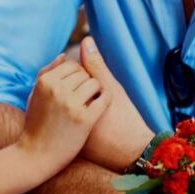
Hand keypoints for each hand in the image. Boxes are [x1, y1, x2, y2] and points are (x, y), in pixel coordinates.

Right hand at [16, 54, 111, 170]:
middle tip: (83, 98)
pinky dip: (105, 101)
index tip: (75, 89)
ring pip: (96, 83)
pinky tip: (100, 108)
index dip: (76, 76)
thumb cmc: (36, 124)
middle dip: (86, 83)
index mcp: (45, 81)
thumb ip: (47, 72)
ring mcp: (71, 104)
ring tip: (90, 103)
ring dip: (96, 92)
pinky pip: (104, 99)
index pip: (71, 64)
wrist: (36, 156)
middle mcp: (57, 90)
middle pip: (84, 73)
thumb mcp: (35, 95)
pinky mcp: (84, 119)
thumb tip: (64, 54)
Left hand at [78, 37, 154, 171]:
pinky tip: (86, 125)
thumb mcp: (112, 89)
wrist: (130, 153)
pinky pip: (65, 122)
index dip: (89, 82)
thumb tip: (85, 40)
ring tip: (94, 117)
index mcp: (74, 101)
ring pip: (65, 105)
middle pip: (64, 91)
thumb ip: (96, 66)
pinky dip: (71, 119)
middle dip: (78, 93)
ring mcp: (65, 130)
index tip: (100, 94)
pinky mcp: (68, 142)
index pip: (70, 78)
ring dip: (74, 104)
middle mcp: (66, 115)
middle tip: (96, 106)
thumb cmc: (124, 119)